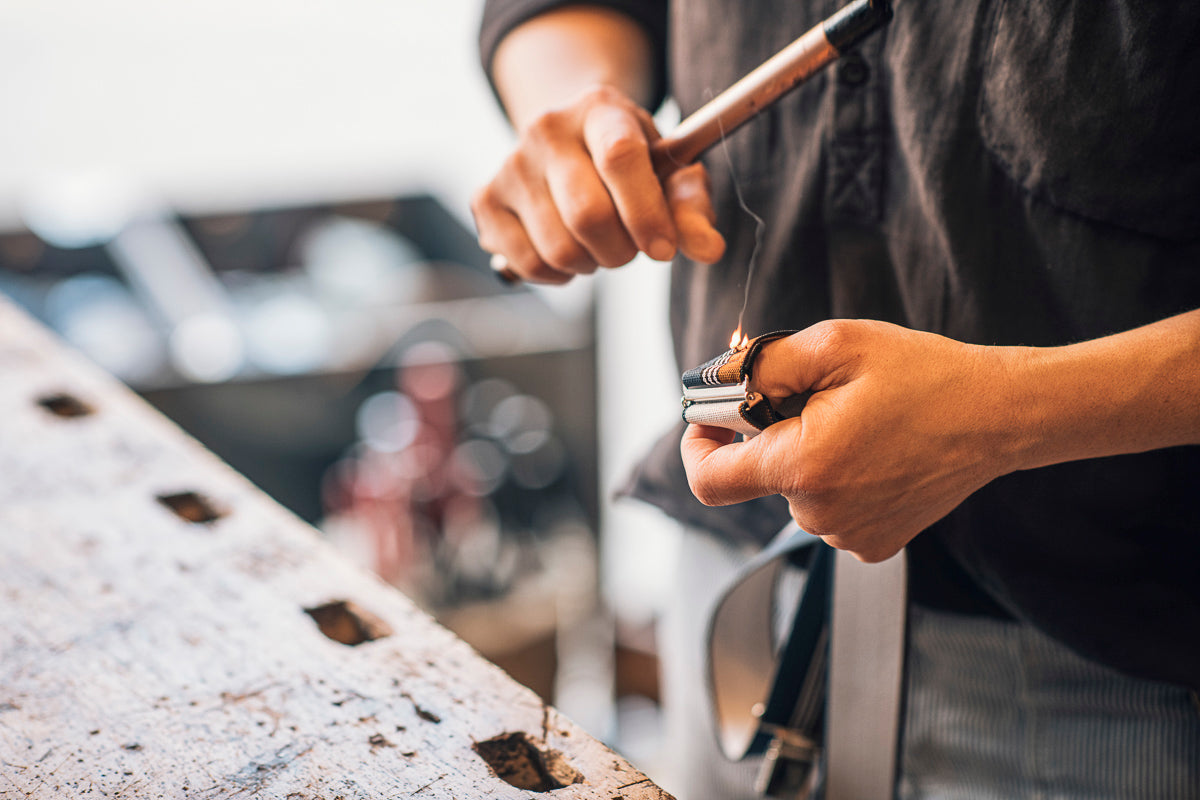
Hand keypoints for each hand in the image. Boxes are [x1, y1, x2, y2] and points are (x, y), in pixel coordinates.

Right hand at [471, 85, 725, 283]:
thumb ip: (691, 207)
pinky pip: (529, 264)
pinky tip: (568, 251)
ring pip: (559, 249)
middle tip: (632, 246)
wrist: (568, 141)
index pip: (620, 157)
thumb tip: (709, 250)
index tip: (664, 249)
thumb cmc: (629, 163)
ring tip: (598, 243)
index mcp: (600, 108)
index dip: (646, 213)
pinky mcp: (486, 199)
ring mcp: (511, 164)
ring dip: (592, 263)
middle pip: (588, 214)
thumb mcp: (668, 172)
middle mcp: (547, 129)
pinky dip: (558, 274)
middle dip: (621, 250)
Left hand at [681, 320, 1022, 561]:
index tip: (709, 418)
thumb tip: (714, 382)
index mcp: (804, 466)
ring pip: (794, 491)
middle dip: (769, 433)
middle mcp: (821, 514)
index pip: (709, 480)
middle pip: (757, 476)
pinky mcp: (874, 542)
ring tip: (857, 421)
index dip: (697, 445)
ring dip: (806, 454)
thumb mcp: (835, 345)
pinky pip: (828, 508)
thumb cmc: (924, 375)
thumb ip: (761, 365)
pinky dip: (836, 478)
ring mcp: (849, 535)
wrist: (1000, 415)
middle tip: (815, 396)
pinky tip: (874, 450)